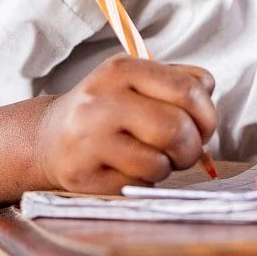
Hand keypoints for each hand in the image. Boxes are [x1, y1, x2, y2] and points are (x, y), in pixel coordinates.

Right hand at [33, 55, 216, 194]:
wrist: (48, 138)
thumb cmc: (107, 109)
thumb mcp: (136, 81)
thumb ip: (178, 80)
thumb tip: (208, 92)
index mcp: (121, 69)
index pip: (187, 89)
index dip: (207, 114)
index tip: (205, 126)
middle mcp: (101, 100)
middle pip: (175, 129)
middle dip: (192, 147)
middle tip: (185, 151)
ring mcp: (88, 139)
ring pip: (158, 163)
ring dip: (167, 167)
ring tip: (155, 159)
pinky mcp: (82, 175)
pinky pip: (136, 186)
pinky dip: (144, 182)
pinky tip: (130, 169)